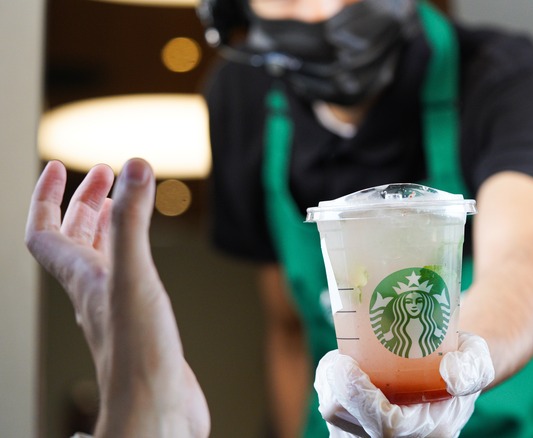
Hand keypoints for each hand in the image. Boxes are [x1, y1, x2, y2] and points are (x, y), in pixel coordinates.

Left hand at [25, 160, 209, 436]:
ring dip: (108, 225)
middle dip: (85, 202)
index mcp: (81, 278)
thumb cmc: (137, 354)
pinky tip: (151, 256)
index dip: (46, 196)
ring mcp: (117, 308)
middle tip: (106, 173)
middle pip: (74, 240)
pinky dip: (135, 253)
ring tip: (125, 203)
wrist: (156, 411)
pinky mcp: (143, 323)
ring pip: (101, 258)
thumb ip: (132, 222)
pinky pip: (130, 277)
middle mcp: (94, 291)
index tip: (60, 166)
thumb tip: (135, 166)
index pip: (45, 231)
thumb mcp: (133, 276)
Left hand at [314, 332, 493, 437]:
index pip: (385, 426)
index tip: (345, 364)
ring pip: (335, 420)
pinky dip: (330, 388)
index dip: (359, 397)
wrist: (452, 375)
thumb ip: (470, 368)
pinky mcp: (359, 431)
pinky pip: (333, 414)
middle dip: (335, 389)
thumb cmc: (462, 363)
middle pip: (348, 424)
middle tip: (340, 357)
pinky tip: (342, 369)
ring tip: (343, 360)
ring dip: (330, 387)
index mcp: (431, 429)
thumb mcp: (478, 359)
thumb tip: (451, 374)